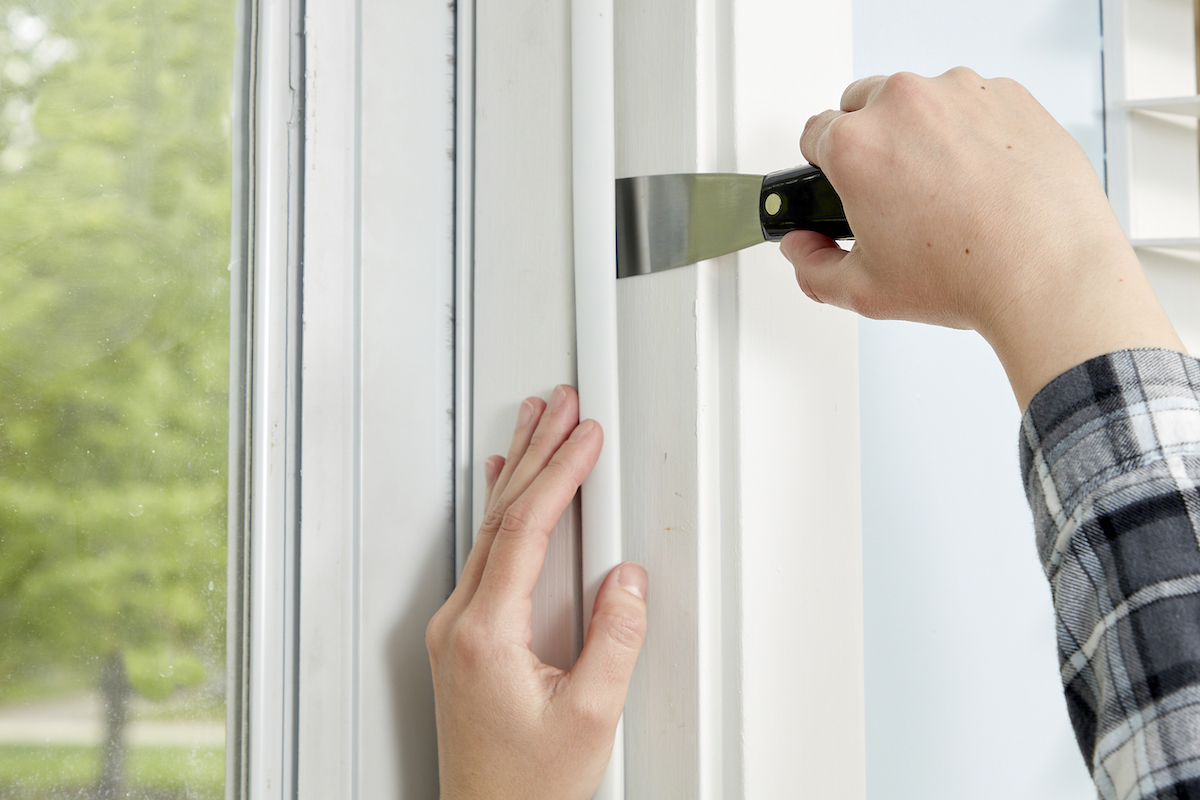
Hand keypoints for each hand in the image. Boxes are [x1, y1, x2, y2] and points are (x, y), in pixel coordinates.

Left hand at [426, 385, 648, 799]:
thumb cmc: (528, 786)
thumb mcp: (589, 715)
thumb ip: (614, 640)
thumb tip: (628, 581)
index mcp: (486, 633)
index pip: (525, 528)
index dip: (560, 474)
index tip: (585, 437)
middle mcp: (460, 622)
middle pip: (502, 514)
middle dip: (537, 452)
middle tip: (561, 404)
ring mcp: (456, 628)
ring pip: (489, 528)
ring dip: (518, 472)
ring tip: (537, 423)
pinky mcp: (463, 637)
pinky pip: (481, 553)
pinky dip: (499, 509)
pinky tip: (499, 483)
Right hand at [782, 67, 1183, 406]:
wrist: (1049, 270)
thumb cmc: (968, 274)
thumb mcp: (865, 290)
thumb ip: (812, 268)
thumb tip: (802, 249)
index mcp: (858, 144)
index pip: (814, 134)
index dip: (824, 167)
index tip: (840, 185)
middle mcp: (906, 105)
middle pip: (863, 105)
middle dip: (870, 143)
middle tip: (893, 193)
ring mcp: (961, 93)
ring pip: (921, 102)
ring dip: (922, 134)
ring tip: (945, 192)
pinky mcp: (1009, 96)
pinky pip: (974, 105)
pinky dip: (973, 133)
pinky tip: (982, 180)